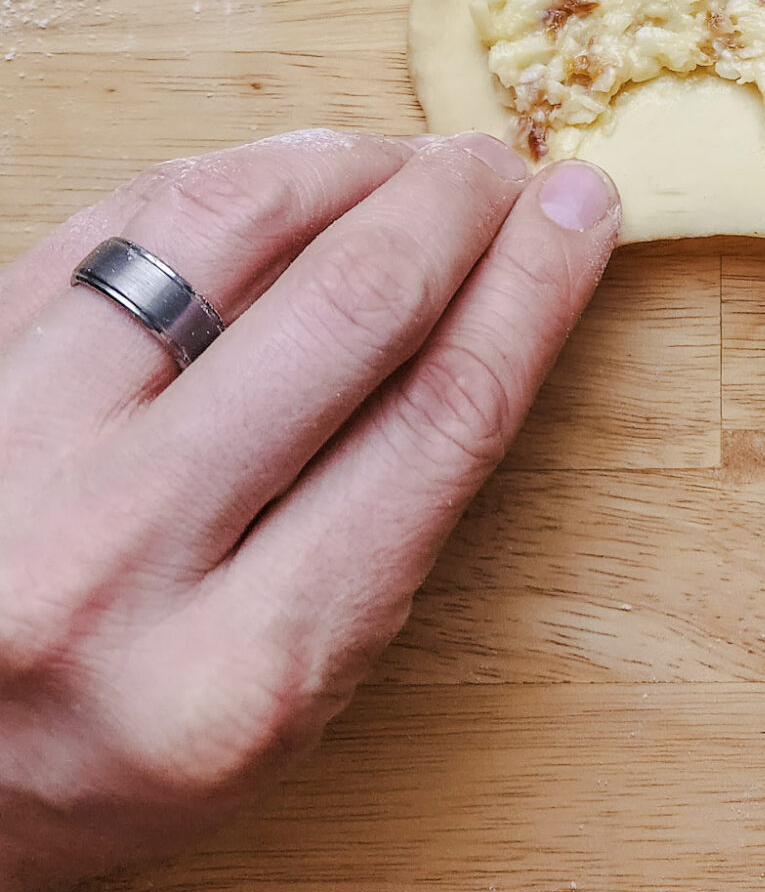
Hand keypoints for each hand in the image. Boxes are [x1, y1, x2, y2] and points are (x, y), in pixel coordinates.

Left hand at [0, 130, 617, 891]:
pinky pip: (118, 219)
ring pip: (221, 225)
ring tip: (407, 160)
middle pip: (350, 308)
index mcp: (237, 674)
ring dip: (347, 160)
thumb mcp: (286, 691)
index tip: (582, 219)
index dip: (533, 292)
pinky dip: (231, 175)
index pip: (437, 423)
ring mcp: (17, 450)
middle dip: (456, 205)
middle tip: (505, 169)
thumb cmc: (124, 731)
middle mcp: (114, 558)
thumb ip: (387, 514)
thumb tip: (497, 296)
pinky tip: (293, 175)